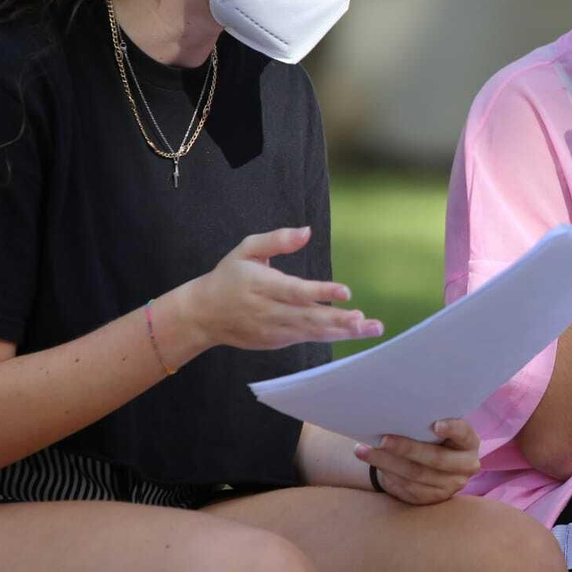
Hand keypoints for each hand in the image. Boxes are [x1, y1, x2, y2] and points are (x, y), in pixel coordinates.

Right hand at [188, 226, 382, 350]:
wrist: (203, 314)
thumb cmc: (228, 277)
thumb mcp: (247, 250)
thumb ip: (276, 240)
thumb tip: (307, 231)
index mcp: (263, 285)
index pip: (296, 291)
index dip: (321, 293)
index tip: (345, 292)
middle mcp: (270, 310)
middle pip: (309, 317)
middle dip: (339, 320)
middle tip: (365, 320)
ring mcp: (274, 329)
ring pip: (312, 332)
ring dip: (342, 331)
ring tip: (369, 327)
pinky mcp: (277, 340)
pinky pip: (307, 338)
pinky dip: (329, 336)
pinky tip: (352, 331)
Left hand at [355, 418, 481, 505]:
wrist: (427, 463)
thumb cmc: (430, 436)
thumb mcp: (435, 428)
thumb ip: (427, 422)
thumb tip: (399, 410)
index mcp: (469, 442)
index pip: (464, 433)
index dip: (452, 429)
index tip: (435, 425)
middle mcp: (466, 466)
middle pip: (435, 458)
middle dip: (406, 448)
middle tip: (382, 439)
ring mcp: (450, 486)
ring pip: (416, 475)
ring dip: (387, 462)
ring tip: (364, 451)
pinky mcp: (432, 499)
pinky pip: (407, 487)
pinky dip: (388, 474)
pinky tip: (374, 463)